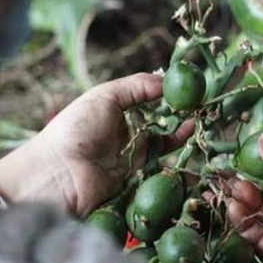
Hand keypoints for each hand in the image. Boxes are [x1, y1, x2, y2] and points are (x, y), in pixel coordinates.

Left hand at [0, 73, 191, 216]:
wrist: (58, 175)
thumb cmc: (76, 129)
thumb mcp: (105, 96)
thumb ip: (137, 86)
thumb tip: (168, 80)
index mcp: (115, 113)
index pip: (150, 103)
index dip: (171, 98)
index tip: (192, 91)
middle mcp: (125, 136)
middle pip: (161, 126)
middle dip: (182, 118)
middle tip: (203, 109)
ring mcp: (131, 161)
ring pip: (164, 149)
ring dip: (183, 139)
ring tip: (200, 126)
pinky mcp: (137, 183)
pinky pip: (161, 173)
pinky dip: (178, 164)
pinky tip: (191, 151)